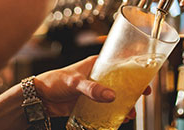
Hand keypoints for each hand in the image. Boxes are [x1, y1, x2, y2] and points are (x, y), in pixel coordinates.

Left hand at [34, 55, 150, 118]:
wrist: (39, 97)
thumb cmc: (55, 81)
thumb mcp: (75, 82)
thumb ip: (92, 89)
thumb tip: (111, 96)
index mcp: (96, 65)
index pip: (119, 64)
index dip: (133, 69)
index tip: (144, 76)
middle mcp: (98, 76)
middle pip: (121, 81)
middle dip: (133, 88)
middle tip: (144, 94)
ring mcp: (95, 90)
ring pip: (115, 95)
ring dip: (125, 103)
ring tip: (131, 112)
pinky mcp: (90, 102)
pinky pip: (106, 107)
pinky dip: (114, 112)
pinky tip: (120, 118)